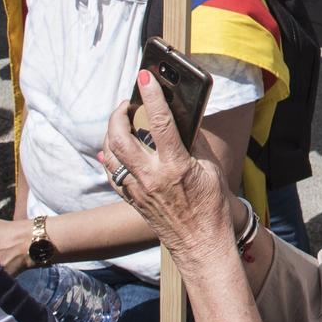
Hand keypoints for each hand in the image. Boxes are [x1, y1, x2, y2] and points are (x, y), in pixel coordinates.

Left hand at [103, 69, 238, 265]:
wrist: (201, 243)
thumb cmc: (211, 206)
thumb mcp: (211, 169)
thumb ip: (195, 142)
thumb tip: (183, 119)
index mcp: (175, 167)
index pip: (159, 123)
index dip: (152, 97)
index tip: (145, 77)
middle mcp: (151, 178)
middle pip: (121, 138)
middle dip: (118, 114)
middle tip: (127, 103)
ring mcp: (138, 190)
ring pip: (111, 155)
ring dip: (112, 133)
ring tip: (120, 121)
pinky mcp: (132, 200)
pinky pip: (113, 174)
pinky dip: (110, 158)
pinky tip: (111, 149)